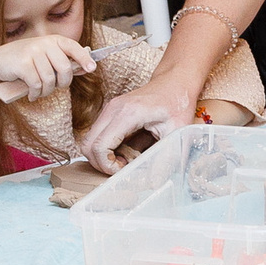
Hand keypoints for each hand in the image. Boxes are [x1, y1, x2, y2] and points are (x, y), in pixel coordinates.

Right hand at [0, 34, 97, 104]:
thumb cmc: (25, 62)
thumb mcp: (44, 56)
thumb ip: (61, 60)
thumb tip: (85, 68)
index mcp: (53, 40)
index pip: (73, 47)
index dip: (84, 58)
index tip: (92, 68)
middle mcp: (44, 43)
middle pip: (65, 68)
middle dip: (62, 83)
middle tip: (55, 88)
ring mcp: (33, 52)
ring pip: (50, 80)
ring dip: (46, 91)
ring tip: (39, 92)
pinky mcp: (23, 64)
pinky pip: (37, 84)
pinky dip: (35, 93)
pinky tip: (32, 94)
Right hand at [79, 74, 198, 169]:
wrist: (175, 82)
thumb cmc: (177, 103)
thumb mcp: (176, 132)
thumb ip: (165, 158)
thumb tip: (154, 182)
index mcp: (128, 113)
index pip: (100, 146)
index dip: (107, 165)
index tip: (123, 171)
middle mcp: (113, 109)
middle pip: (87, 145)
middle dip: (101, 163)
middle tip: (122, 169)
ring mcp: (109, 109)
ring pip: (90, 140)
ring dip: (103, 156)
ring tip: (126, 160)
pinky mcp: (110, 112)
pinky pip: (98, 135)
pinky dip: (106, 148)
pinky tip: (126, 151)